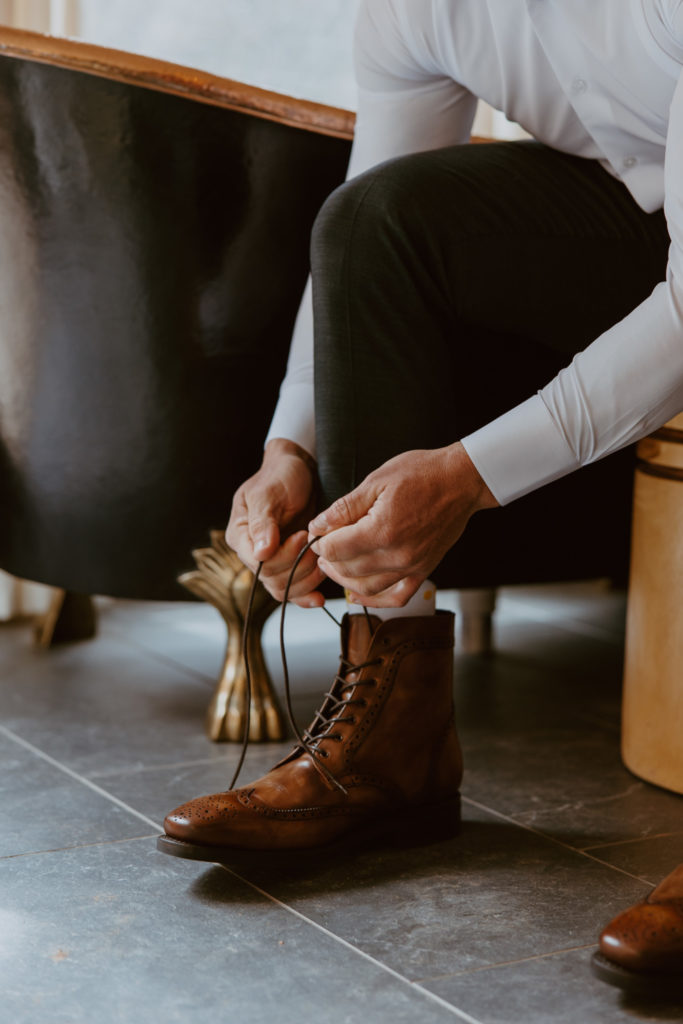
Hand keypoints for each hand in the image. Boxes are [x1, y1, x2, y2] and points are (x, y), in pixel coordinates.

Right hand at [225, 438, 326, 605]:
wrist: (298, 471)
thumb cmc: (281, 476)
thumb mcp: (269, 494)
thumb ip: (263, 523)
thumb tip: (261, 553)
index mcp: (239, 535)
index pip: (257, 562)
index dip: (282, 556)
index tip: (301, 536)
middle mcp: (251, 552)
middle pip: (271, 579)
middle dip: (298, 566)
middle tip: (315, 544)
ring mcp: (269, 560)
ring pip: (283, 589)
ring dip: (306, 579)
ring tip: (322, 558)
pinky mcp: (287, 564)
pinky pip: (291, 589)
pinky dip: (306, 595)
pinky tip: (318, 599)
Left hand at [308, 442, 497, 606]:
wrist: (461, 481)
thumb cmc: (421, 474)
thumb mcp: (376, 481)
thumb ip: (344, 507)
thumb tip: (317, 525)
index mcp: (381, 531)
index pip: (335, 549)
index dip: (320, 542)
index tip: (317, 533)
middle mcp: (397, 556)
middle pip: (347, 570)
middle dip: (329, 559)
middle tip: (323, 546)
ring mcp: (412, 567)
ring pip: (366, 588)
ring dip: (344, 580)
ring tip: (335, 565)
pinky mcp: (423, 571)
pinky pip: (396, 598)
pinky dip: (374, 600)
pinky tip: (358, 593)